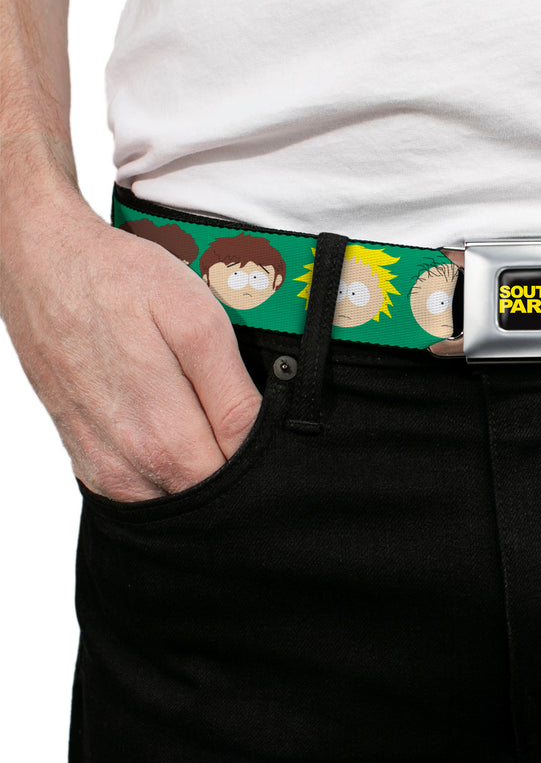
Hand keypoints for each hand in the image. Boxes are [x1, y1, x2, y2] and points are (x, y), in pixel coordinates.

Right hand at [1, 189, 261, 500]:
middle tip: (236, 412)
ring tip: (203, 414)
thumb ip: (231, 395)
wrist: (45, 265)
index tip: (273, 427)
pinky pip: (141, 489)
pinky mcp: (87, 459)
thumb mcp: (198, 324)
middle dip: (236, 466)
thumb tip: (260, 442)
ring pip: (176, 497)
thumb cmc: (121, 283)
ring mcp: (103, 466)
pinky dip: (166, 469)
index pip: (237, 481)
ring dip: (200, 467)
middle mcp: (129, 463)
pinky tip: (173, 424)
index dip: (264, 457)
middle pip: (207, 494)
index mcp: (163, 437)